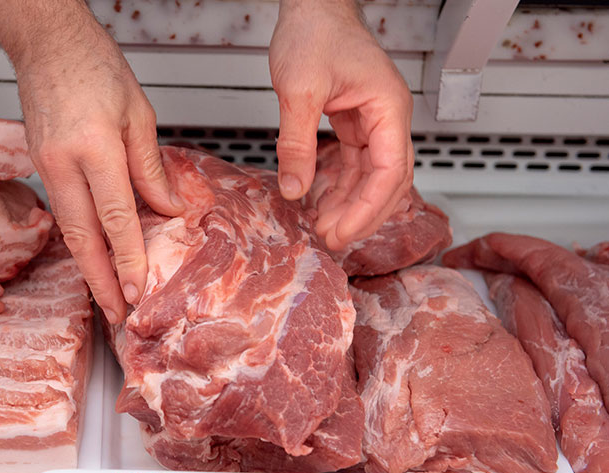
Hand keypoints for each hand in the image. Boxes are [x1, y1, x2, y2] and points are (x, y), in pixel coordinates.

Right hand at [0, 0, 183, 322]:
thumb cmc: (94, 66)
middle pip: (82, 238)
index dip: (128, 258)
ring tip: (107, 296)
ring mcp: (46, 167)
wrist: (47, 43)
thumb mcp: (138, 113)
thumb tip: (168, 209)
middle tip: (118, 314)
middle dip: (101, 281)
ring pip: (67, 231)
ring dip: (87, 269)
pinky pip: (62, 213)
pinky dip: (79, 241)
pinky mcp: (40, 166)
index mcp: (95, 147)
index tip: (138, 289)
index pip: (116, 217)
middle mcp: (64, 163)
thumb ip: (150, 167)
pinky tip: (93, 257)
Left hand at [270, 0, 413, 249]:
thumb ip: (296, 143)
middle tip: (332, 238)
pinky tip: (323, 202)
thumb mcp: (298, 91)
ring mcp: (374, 120)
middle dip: (362, 214)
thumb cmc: (315, 32)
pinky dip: (342, 185)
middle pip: (388, 180)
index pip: (390, 171)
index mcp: (388, 108)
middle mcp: (388, 117)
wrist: (311, 5)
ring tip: (324, 227)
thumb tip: (293, 188)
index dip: (367, 208)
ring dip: (351, 204)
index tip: (341, 231)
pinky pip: (356, 163)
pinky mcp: (356, 122)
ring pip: (373, 176)